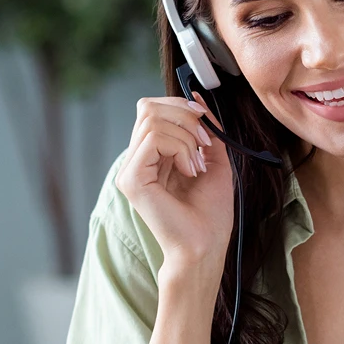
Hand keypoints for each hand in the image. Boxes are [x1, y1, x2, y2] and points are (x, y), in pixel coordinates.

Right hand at [115, 92, 234, 276]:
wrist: (206, 245)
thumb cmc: (210, 213)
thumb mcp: (214, 159)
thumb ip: (205, 130)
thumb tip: (194, 97)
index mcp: (152, 156)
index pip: (151, 109)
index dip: (179, 106)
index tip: (205, 124)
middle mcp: (136, 160)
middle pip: (148, 108)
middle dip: (184, 117)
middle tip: (204, 144)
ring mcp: (129, 170)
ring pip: (152, 120)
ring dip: (186, 136)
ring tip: (197, 164)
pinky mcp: (130, 179)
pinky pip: (153, 139)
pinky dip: (179, 148)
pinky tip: (189, 170)